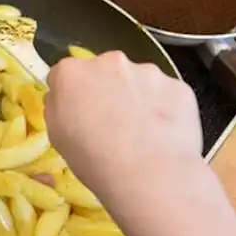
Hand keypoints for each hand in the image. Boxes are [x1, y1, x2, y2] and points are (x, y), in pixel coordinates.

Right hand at [45, 51, 203, 207]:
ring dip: (139, 99)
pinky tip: (165, 137)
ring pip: (140, 82)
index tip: (79, 116)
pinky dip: (165, 111)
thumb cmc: (93, 160)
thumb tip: (68, 100)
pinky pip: (167, 96)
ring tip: (144, 135)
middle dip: (108, 91)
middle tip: (114, 126)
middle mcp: (110, 61)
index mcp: (72, 73)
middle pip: (106, 72)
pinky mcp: (179, 86)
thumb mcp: (57, 136)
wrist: (149, 174)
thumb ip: (59, 107)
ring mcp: (148, 72)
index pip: (66, 75)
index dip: (72, 96)